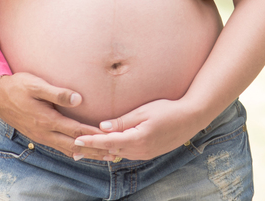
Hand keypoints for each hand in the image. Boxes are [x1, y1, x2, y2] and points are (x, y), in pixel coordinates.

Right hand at [0, 73, 109, 158]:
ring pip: (68, 149)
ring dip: (86, 153)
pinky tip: (80, 153)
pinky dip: (73, 151)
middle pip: (75, 145)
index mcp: (47, 120)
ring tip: (103, 156)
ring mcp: (41, 136)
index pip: (77, 130)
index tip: (111, 138)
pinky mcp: (39, 136)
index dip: (94, 135)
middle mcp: (45, 132)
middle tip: (114, 154)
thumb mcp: (36, 85)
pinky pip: (59, 147)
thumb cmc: (17, 86)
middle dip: (95, 150)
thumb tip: (78, 99)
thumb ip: (57, 93)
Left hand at [72, 98, 202, 161]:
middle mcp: (140, 151)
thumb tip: (103, 126)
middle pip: (110, 151)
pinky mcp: (149, 153)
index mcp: (137, 139)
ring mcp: (145, 154)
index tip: (76, 141)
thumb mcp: (143, 112)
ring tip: (86, 151)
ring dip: (102, 152)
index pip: (108, 141)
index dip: (91, 141)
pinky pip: (127, 153)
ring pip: (118, 154)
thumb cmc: (168, 110)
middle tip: (73, 150)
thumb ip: (123, 121)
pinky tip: (107, 149)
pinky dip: (115, 151)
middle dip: (92, 150)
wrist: (190, 119)